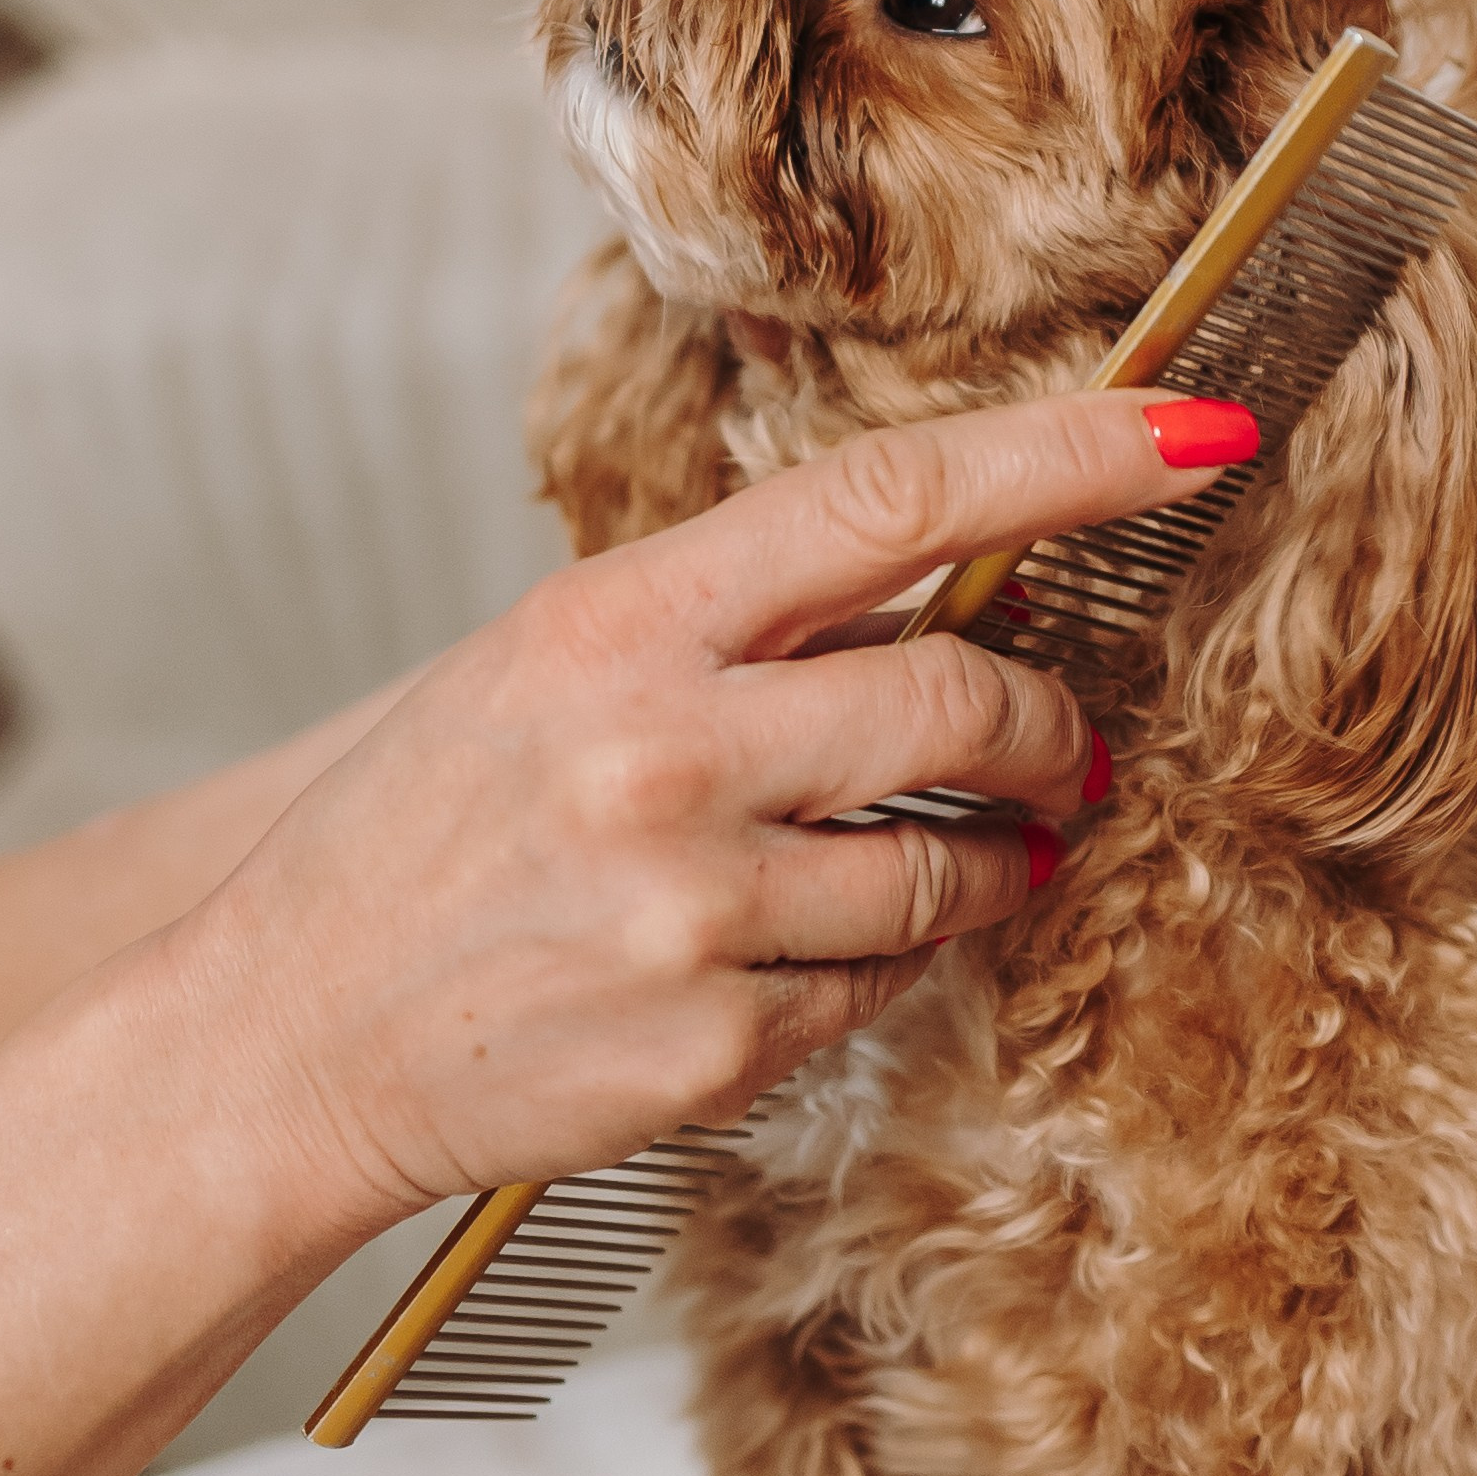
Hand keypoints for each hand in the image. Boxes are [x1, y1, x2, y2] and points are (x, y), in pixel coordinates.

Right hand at [0, 386, 1256, 1475]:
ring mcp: (694, 908)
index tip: (1200, 430)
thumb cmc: (416, 839)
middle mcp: (665, 750)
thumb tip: (959, 587)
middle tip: (1073, 750)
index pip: (896, 496)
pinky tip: (802, 955)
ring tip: (954, 860)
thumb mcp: (545, 670)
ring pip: (952, 864)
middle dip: (1054, 725)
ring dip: (987, 860)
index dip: (1072, 456)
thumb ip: (741, 624)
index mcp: (620, 621)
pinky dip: (879, 967)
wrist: (277, 1038)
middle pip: (967, 692)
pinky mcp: (715, 1044)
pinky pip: (883, 989)